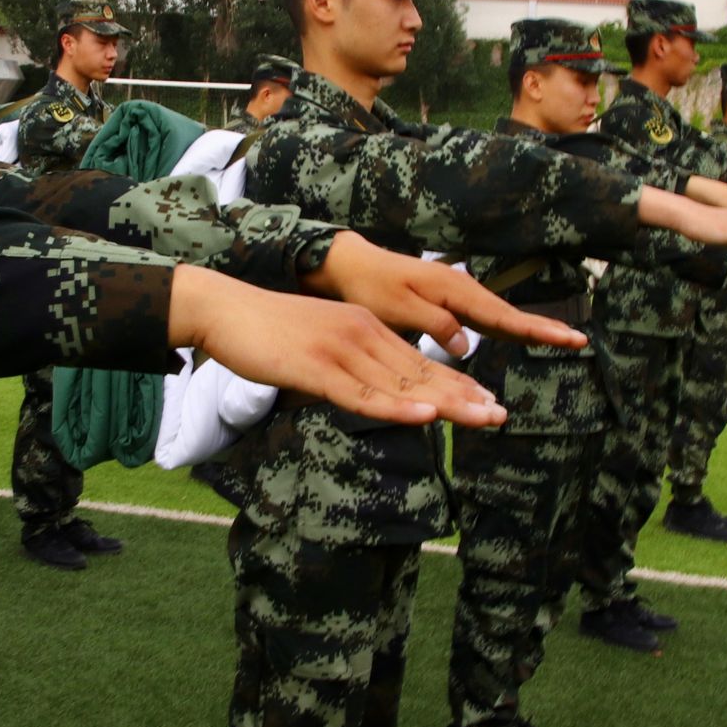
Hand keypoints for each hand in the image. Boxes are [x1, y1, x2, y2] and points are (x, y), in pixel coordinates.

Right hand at [167, 265, 508, 426]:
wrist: (224, 309)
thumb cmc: (268, 333)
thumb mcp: (321, 346)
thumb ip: (350, 366)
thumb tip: (373, 389)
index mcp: (366, 329)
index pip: (419, 362)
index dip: (456, 384)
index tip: (488, 402)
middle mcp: (363, 335)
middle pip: (421, 372)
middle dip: (464, 395)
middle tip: (501, 414)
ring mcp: (341, 350)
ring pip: (402, 384)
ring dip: (447, 403)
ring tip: (484, 416)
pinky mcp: (316, 368)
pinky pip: (362, 394)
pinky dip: (397, 406)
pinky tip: (426, 415)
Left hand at [305, 233, 586, 357]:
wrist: (352, 265)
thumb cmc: (370, 286)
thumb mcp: (397, 307)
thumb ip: (433, 323)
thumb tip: (467, 345)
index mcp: (453, 290)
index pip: (502, 315)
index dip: (535, 329)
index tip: (566, 336)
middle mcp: (462, 290)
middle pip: (510, 314)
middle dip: (544, 327)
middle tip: (579, 339)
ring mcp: (457, 295)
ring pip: (500, 316)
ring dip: (530, 328)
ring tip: (562, 338)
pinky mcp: (449, 302)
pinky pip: (484, 318)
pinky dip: (506, 327)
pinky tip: (519, 335)